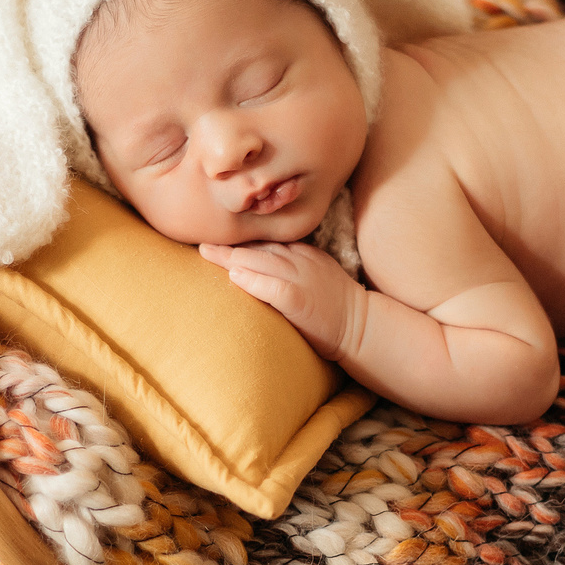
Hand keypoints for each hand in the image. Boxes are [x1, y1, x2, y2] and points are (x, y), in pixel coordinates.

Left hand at [199, 239, 364, 360]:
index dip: (242, 239)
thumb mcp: (318, 277)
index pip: (268, 241)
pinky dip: (252, 280)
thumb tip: (261, 270)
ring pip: (261, 260)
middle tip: (202, 241)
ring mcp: (301, 278)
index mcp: (305, 253)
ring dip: (231, 256)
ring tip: (206, 252)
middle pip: (259, 247)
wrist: (363, 327)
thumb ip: (293, 269)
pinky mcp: (300, 299)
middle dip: (229, 244)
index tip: (220, 236)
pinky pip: (273, 286)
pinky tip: (234, 276)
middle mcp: (301, 260)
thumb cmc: (338, 309)